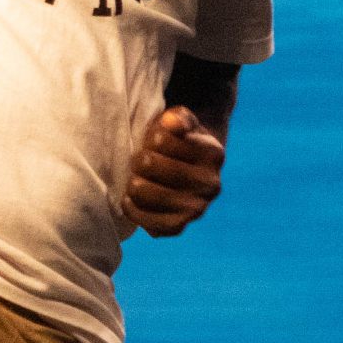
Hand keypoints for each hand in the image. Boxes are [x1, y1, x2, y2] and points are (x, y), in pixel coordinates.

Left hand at [124, 106, 225, 236]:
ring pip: (148, 194)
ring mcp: (197, 208)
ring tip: (135, 178)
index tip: (153, 139)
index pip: (161, 140)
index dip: (150, 137)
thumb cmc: (178, 139)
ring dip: (134, 184)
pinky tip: (129, 199)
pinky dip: (134, 210)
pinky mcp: (180, 226)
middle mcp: (210, 184)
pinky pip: (151, 224)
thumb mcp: (180, 119)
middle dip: (139, 160)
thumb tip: (173, 123)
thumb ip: (177, 117)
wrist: (189, 168)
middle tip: (140, 160)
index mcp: (213, 153)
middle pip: (150, 165)